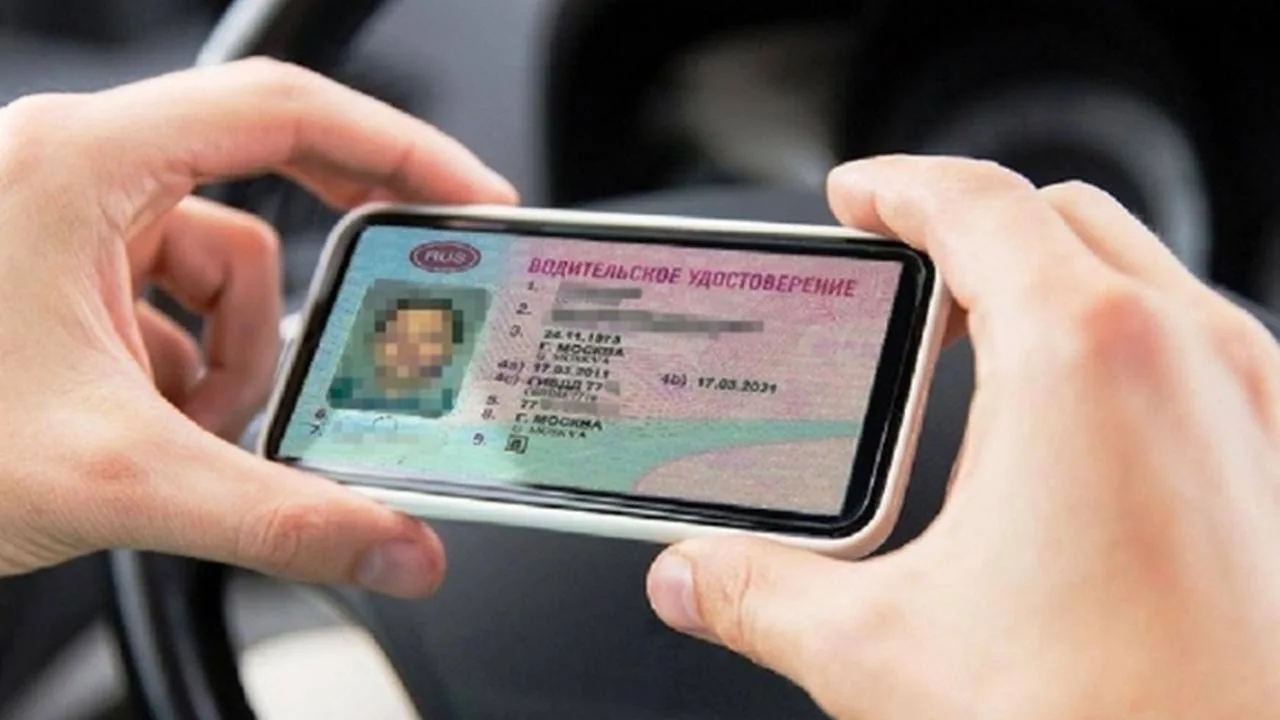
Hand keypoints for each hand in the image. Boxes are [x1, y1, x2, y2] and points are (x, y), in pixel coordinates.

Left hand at [0, 58, 516, 596]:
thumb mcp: (118, 476)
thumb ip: (282, 520)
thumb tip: (398, 549)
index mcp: (83, 166)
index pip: (282, 112)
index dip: (398, 149)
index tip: (469, 200)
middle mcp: (74, 170)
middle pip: (264, 183)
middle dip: (317, 277)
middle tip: (395, 307)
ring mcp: (65, 219)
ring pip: (222, 266)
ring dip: (234, 359)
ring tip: (190, 430)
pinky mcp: (62, 270)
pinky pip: (175, 303)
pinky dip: (190, 370)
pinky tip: (151, 426)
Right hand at [646, 156, 1279, 716]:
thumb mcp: (883, 650)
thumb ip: (762, 592)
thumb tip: (688, 576)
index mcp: (1083, 358)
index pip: (976, 203)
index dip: (898, 187)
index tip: (855, 198)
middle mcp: (1189, 353)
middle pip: (1059, 220)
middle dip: (968, 229)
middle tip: (896, 282)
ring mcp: (1256, 403)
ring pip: (1138, 276)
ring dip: (1049, 283)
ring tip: (972, 351)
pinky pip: (1194, 348)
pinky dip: (1119, 345)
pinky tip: (1068, 435)